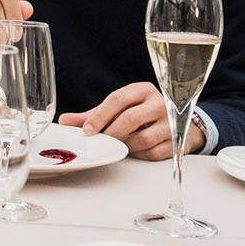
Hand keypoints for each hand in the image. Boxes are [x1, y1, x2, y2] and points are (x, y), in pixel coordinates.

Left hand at [58, 82, 203, 160]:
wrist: (180, 123)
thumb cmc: (143, 113)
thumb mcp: (120, 108)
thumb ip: (93, 115)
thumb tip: (64, 121)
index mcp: (142, 90)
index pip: (117, 99)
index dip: (100, 116)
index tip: (86, 131)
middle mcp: (159, 103)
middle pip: (130, 118)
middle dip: (111, 133)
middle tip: (100, 142)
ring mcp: (171, 122)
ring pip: (142, 139)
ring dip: (125, 146)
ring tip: (118, 146)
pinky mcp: (178, 141)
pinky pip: (153, 152)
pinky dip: (139, 155)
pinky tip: (135, 151)